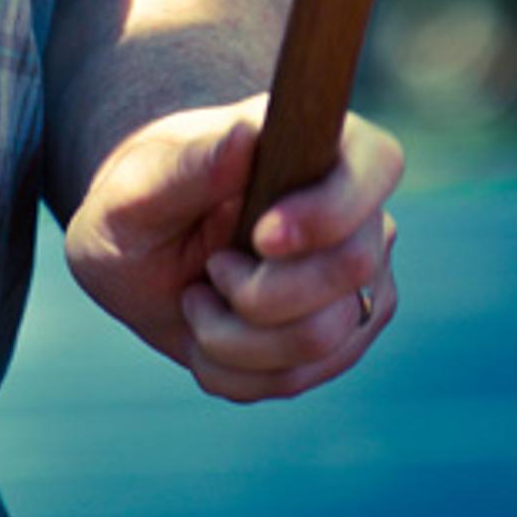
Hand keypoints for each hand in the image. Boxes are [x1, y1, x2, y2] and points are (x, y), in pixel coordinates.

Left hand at [63, 97, 402, 403]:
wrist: (141, 259)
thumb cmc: (141, 203)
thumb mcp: (141, 185)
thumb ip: (191, 166)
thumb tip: (246, 137)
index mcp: (315, 141)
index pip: (376, 163)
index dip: (330, 209)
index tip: (261, 236)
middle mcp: (357, 210)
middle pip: (351, 267)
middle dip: (258, 292)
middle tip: (208, 270)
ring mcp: (361, 280)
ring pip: (322, 338)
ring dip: (234, 338)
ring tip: (197, 303)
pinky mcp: (343, 338)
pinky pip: (298, 379)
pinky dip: (234, 370)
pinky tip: (207, 336)